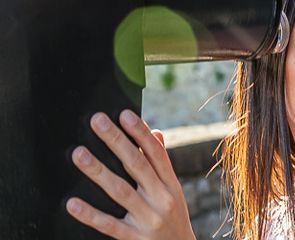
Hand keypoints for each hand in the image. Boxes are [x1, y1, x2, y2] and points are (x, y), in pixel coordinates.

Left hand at [66, 110, 195, 239]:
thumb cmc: (173, 219)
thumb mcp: (174, 191)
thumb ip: (162, 164)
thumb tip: (154, 132)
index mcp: (171, 184)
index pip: (155, 153)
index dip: (140, 132)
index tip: (124, 114)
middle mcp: (162, 199)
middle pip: (137, 165)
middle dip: (116, 141)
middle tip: (97, 121)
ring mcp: (148, 219)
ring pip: (120, 191)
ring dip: (98, 171)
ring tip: (79, 153)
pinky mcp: (135, 239)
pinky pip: (110, 225)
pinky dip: (91, 214)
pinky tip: (73, 203)